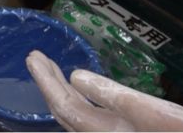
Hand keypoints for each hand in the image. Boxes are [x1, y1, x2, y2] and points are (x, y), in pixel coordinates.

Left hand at [27, 50, 182, 131]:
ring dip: (62, 92)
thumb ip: (110, 93)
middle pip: (65, 112)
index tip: (33, 57)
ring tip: (52, 71)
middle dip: (49, 83)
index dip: (45, 80)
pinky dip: (78, 102)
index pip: (62, 103)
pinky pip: (86, 121)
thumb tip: (75, 76)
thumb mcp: (149, 110)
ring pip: (74, 118)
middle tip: (36, 58)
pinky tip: (82, 93)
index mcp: (102, 131)